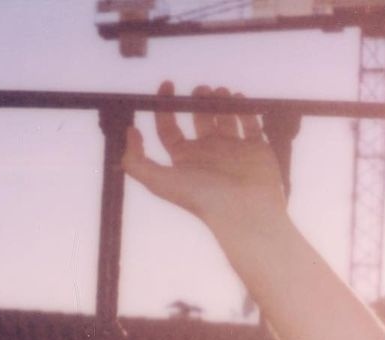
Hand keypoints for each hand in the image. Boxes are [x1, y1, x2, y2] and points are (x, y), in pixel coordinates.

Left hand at [122, 81, 286, 234]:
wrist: (242, 209)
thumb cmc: (201, 197)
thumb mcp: (158, 181)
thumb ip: (136, 162)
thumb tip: (129, 133)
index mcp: (183, 160)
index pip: (168, 130)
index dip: (164, 109)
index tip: (166, 85)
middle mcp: (206, 153)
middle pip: (198, 120)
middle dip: (197, 101)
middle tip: (200, 88)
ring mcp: (232, 150)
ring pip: (224, 118)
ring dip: (221, 102)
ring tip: (219, 91)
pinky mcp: (256, 148)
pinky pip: (251, 124)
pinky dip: (246, 109)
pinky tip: (239, 97)